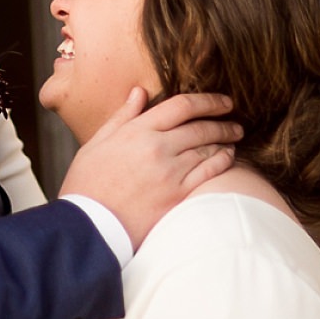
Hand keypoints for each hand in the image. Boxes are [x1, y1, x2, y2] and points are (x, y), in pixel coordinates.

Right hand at [57, 88, 241, 248]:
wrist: (88, 226)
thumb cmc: (86, 185)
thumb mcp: (95, 144)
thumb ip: (121, 117)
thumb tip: (139, 92)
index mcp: (136, 132)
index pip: (181, 106)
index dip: (208, 101)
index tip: (222, 102)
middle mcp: (157, 148)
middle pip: (201, 127)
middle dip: (222, 121)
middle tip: (233, 122)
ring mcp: (170, 172)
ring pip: (209, 148)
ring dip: (225, 140)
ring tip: (232, 138)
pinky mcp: (178, 195)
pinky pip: (210, 172)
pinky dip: (223, 161)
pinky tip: (227, 157)